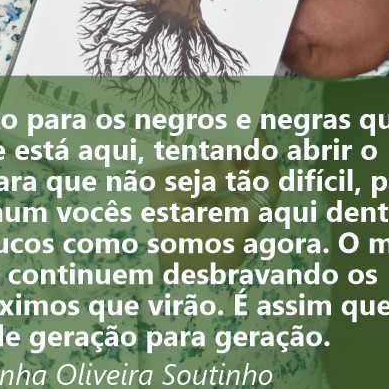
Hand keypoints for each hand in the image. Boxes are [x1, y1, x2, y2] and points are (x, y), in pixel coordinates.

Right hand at [148, 138, 278, 273]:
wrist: (121, 248)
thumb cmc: (146, 214)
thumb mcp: (176, 184)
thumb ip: (214, 170)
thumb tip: (244, 157)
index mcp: (233, 233)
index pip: (268, 191)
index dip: (265, 158)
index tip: (253, 132)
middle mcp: (237, 249)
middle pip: (257, 201)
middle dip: (251, 169)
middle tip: (237, 138)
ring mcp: (224, 256)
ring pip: (244, 211)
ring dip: (238, 184)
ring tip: (223, 155)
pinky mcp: (212, 256)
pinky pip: (229, 223)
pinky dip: (226, 200)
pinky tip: (210, 183)